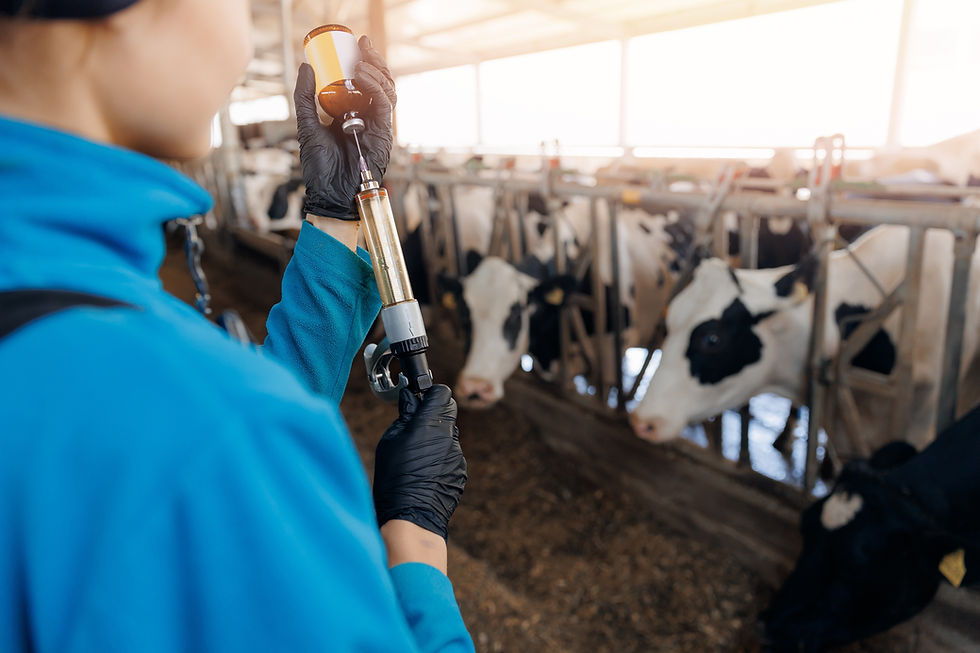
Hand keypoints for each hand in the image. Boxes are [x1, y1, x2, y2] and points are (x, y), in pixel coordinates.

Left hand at [294, 35, 395, 219]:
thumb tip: (306, 66)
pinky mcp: (384, 134)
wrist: (329, 192)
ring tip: (361, 62)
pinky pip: (385, 105)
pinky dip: (377, 89)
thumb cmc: (319, 166)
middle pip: (380, 82)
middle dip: (375, 61)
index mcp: (351, 113)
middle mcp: (367, 117)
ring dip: (377, 72)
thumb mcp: (307, 126)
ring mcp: (377, 125)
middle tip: (363, 46)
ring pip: (387, 90)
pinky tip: (363, 78)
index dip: (365, 61)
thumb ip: (305, 98)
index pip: (364, 82)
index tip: (356, 43)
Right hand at [373, 385, 466, 538]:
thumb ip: (405, 415)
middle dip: (434, 413)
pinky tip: (425, 472)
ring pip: (449, 434)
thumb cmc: (394, 478)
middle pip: (448, 411)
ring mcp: (458, 454)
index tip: (419, 400)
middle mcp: (449, 436)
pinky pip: (451, 454)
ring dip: (437, 437)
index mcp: (431, 424)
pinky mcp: (461, 471)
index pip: (441, 393)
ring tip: (417, 457)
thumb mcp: (391, 441)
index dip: (430, 394)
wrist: (411, 516)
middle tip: (416, 425)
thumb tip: (410, 397)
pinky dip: (440, 457)